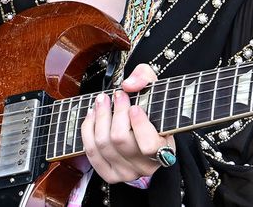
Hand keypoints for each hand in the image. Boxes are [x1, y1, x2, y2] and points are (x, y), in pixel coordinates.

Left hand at [80, 63, 175, 183]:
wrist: (146, 131)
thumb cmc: (152, 111)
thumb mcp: (155, 89)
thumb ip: (145, 78)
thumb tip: (128, 85)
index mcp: (164, 150)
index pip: (149, 145)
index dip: (139, 125)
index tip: (134, 107)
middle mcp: (146, 166)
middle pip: (120, 140)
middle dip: (114, 113)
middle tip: (116, 95)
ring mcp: (126, 172)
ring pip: (103, 144)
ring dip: (99, 117)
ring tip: (101, 101)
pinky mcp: (109, 174)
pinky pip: (91, 153)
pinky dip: (88, 130)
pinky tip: (92, 115)